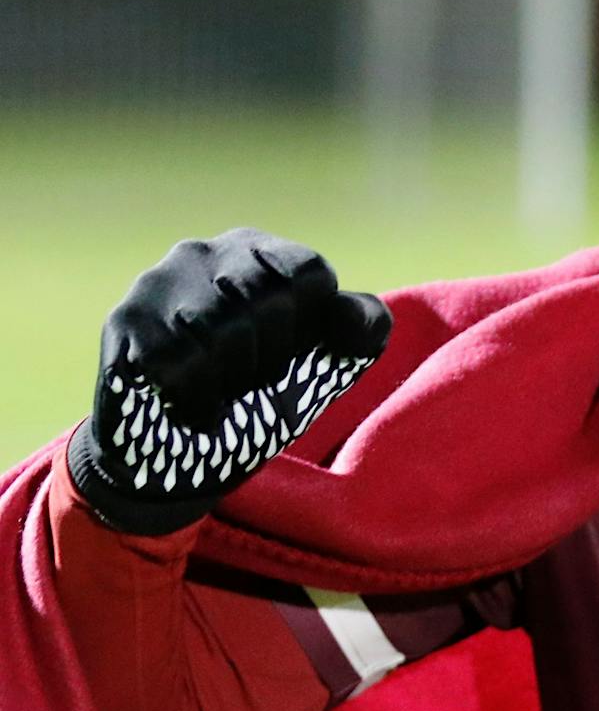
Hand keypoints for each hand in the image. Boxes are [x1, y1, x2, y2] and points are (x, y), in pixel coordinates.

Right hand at [67, 229, 391, 534]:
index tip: (291, 356)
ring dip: (232, 383)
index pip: (310, 272)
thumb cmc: (259, 398)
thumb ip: (361, 329)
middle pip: (269, 300)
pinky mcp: (125, 322)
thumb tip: (355, 316)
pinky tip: (192, 410)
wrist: (177, 459)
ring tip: (221, 393)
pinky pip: (180, 363)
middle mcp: (204, 251)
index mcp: (259, 251)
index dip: (310, 329)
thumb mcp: (325, 364)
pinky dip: (198, 401)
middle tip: (250, 383)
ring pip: (223, 330)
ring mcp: (158, 282)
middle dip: (271, 361)